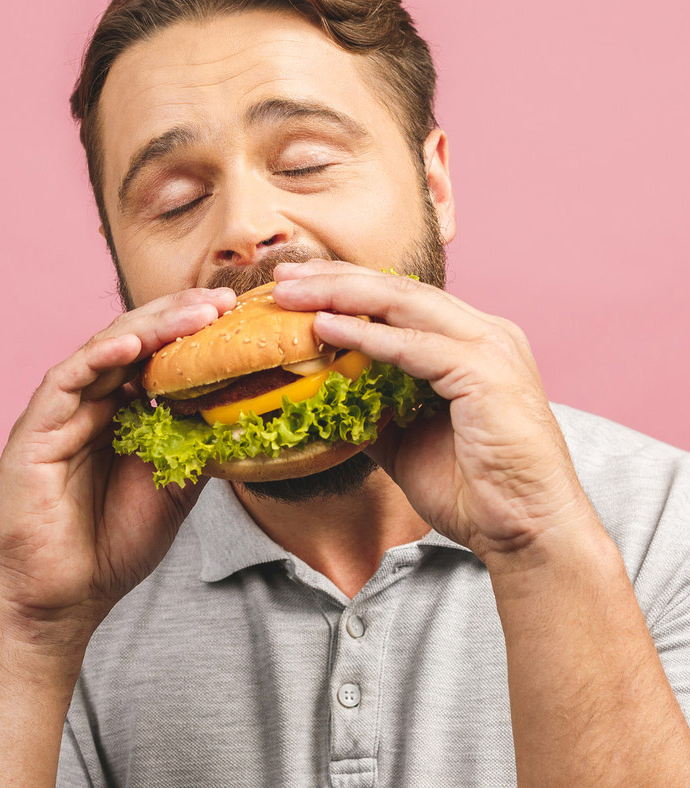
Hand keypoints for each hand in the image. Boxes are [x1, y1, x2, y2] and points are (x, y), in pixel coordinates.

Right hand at [0, 286, 236, 640]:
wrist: (67, 596)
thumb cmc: (116, 541)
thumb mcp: (175, 485)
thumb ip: (195, 443)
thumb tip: (240, 408)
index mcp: (120, 411)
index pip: (157, 356)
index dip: (192, 333)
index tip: (235, 318)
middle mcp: (90, 402)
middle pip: (135, 342)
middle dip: (178, 318)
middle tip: (222, 303)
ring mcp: (61, 412)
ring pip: (105, 351)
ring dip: (150, 329)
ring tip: (194, 315)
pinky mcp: (35, 429)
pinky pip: (67, 381)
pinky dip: (100, 358)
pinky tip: (135, 346)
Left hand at [272, 260, 596, 561]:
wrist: (526, 533)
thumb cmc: (473, 489)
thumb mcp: (404, 438)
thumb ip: (370, 406)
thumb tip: (323, 392)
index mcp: (469, 342)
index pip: (398, 299)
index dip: (344, 286)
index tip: (295, 284)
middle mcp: (484, 333)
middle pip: (397, 289)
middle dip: (334, 278)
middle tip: (283, 275)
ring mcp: (490, 348)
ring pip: (403, 304)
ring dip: (341, 295)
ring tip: (291, 294)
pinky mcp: (486, 372)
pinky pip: (415, 346)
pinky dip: (367, 335)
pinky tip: (326, 328)